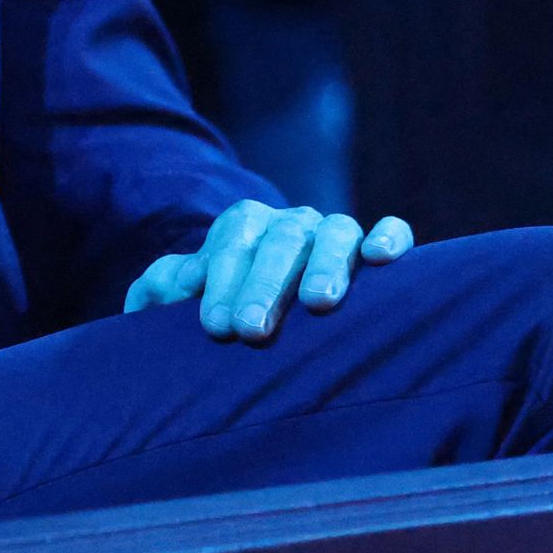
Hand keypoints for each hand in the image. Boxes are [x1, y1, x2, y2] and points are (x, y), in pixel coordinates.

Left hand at [126, 199, 416, 341]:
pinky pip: (391, 230)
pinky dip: (389, 238)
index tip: (213, 324)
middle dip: (263, 286)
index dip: (220, 280)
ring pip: (335, 233)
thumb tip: (170, 288)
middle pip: (279, 242)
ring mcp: (333, 231)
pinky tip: (380, 258)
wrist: (269, 294)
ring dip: (326, 266)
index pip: (231, 243)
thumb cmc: (224, 301)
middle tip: (250, 329)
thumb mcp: (184, 291)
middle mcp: (290, 223)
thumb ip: (161, 286)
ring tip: (318, 303)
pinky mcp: (374, 244)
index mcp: (243, 225)